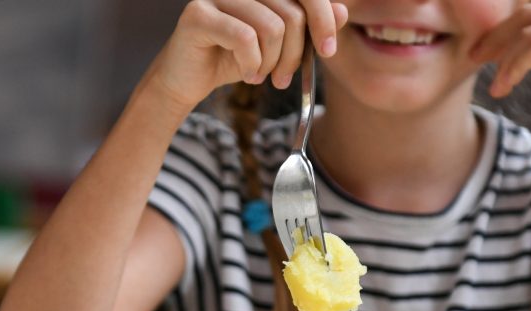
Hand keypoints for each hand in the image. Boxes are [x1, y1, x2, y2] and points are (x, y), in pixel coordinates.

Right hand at [143, 0, 347, 116]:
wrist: (188, 80)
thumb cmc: (234, 60)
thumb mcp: (279, 48)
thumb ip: (308, 28)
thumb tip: (342, 10)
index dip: (324, 18)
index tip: (328, 51)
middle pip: (293, 14)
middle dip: (296, 54)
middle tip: (284, 78)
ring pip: (272, 27)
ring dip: (271, 63)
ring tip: (260, 75)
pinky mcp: (198, 14)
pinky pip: (244, 38)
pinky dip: (251, 64)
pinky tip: (245, 74)